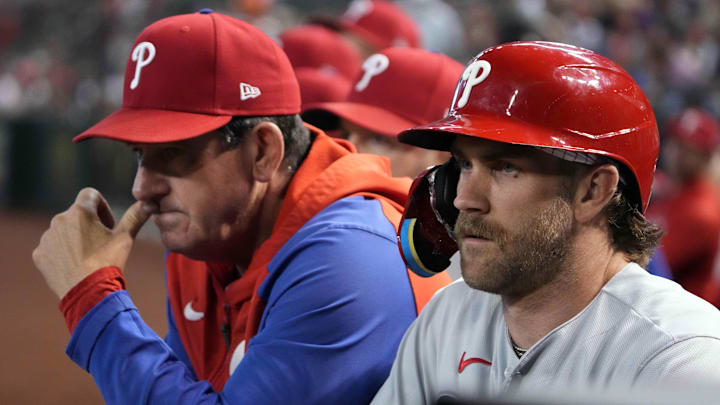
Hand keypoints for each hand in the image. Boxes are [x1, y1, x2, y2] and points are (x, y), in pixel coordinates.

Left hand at [32, 188, 149, 298]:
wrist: (87, 293)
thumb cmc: (108, 262)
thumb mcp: (126, 238)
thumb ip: (135, 216)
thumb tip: (149, 203)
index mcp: (80, 211)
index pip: (91, 194)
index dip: (103, 207)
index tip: (109, 225)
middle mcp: (59, 219)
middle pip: (77, 214)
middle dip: (89, 225)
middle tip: (101, 244)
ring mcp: (47, 237)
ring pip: (63, 230)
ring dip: (75, 238)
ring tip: (88, 257)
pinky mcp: (40, 254)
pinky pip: (52, 247)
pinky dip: (62, 253)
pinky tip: (74, 265)